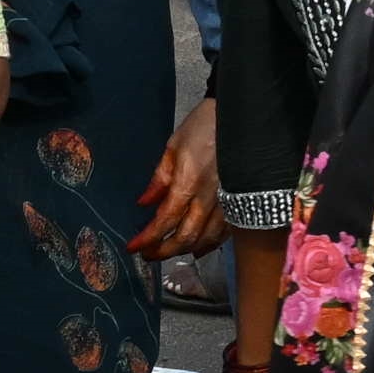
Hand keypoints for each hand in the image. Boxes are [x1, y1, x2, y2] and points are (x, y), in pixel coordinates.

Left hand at [140, 101, 224, 260]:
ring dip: (185, 250)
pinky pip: (223, 233)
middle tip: (148, 255)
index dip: (148, 238)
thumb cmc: (204, 126)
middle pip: (185, 237)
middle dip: (164, 251)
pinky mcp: (239, 204)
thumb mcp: (173, 146)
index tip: (134, 247)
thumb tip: (145, 203)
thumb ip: (159, 179)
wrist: (239, 117)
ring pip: (206, 240)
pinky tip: (198, 247)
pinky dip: (208, 245)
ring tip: (167, 251)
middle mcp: (209, 199)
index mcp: (189, 182)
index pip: (165, 220)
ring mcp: (227, 204)